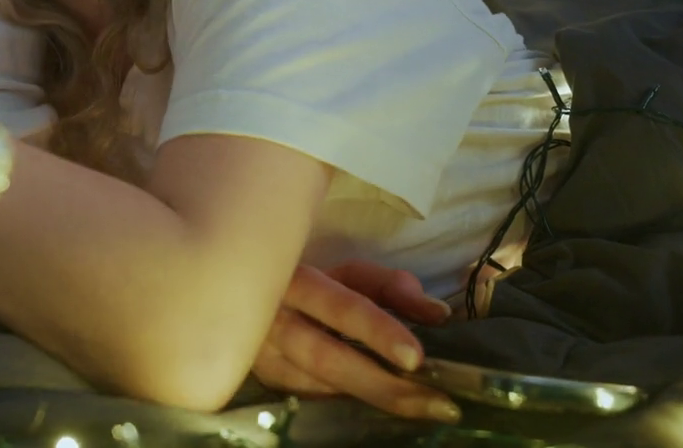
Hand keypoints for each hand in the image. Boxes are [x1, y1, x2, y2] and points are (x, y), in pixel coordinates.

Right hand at [251, 261, 461, 423]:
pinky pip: (309, 397)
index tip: (416, 358)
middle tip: (435, 403)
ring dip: (372, 399)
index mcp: (295, 280)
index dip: (376, 330)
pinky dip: (347, 403)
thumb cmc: (311, 283)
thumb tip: (439, 315)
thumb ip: (392, 288)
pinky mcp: (261, 379)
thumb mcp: (348, 275)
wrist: (244, 293)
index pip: (338, 305)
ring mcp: (259, 355)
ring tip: (423, 408)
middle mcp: (270, 319)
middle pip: (326, 359)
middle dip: (382, 384)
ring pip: (317, 385)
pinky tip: (381, 405)